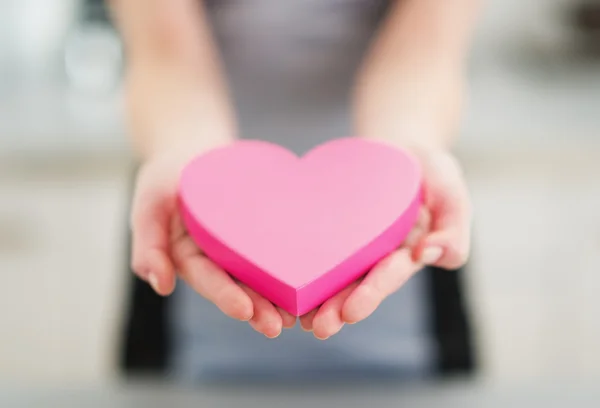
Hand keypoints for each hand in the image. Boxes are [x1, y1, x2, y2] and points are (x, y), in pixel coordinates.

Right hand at [130, 142, 296, 337]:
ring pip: (261, 276)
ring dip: (277, 298)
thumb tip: (161, 287)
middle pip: (238, 287)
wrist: (192, 151)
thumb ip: (149, 243)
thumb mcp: (149, 201)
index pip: (207, 279)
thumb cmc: (166, 176)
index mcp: (189, 257)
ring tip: (298, 316)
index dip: (225, 295)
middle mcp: (216, 259)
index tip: (244, 310)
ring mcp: (239, 249)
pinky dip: (293, 266)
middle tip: (277, 326)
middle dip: (257, 308)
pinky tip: (312, 282)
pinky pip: (276, 250)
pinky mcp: (259, 234)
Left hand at [299, 143, 471, 339]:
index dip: (372, 293)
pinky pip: (317, 248)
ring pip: (335, 275)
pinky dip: (302, 266)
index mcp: (407, 253)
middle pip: (358, 285)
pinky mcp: (333, 230)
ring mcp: (355, 245)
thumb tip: (428, 255)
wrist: (400, 148)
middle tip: (320, 328)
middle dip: (339, 307)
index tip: (351, 312)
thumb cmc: (431, 171)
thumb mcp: (452, 193)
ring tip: (301, 319)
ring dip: (319, 298)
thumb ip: (453, 228)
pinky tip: (283, 284)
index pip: (390, 275)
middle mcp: (379, 256)